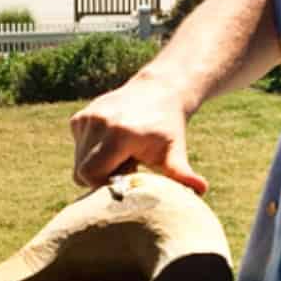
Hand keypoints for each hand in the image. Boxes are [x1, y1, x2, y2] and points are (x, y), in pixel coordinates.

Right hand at [70, 76, 207, 194]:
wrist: (158, 92)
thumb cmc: (167, 128)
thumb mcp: (174, 152)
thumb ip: (181, 174)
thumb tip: (202, 189)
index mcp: (118, 133)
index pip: (91, 175)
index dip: (103, 185)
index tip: (127, 179)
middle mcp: (98, 122)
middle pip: (81, 172)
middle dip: (101, 177)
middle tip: (127, 168)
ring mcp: (85, 118)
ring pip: (78, 162)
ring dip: (97, 165)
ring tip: (122, 156)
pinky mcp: (78, 119)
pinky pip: (79, 149)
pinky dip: (92, 154)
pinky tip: (113, 146)